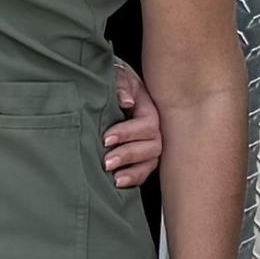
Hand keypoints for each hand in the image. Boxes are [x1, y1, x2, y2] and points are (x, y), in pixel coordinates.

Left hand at [105, 58, 162, 189]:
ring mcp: (148, 144)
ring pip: (150, 163)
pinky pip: (144, 172)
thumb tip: (125, 101)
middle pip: (152, 147)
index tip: (106, 138)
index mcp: (149, 109)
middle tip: (106, 161)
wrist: (108, 84)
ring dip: (133, 172)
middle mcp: (153, 129)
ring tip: (114, 177)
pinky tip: (119, 183)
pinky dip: (134, 178)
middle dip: (128, 155)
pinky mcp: (141, 157)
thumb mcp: (118, 75)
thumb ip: (121, 85)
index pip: (147, 125)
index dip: (128, 133)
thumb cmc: (115, 81)